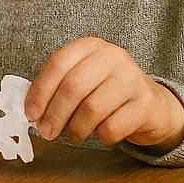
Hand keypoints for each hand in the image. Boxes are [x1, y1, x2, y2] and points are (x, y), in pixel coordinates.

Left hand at [25, 37, 183, 152]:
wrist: (152, 104)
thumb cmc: (107, 91)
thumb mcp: (83, 78)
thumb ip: (58, 87)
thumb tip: (32, 110)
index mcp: (89, 46)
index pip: (58, 64)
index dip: (40, 90)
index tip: (30, 113)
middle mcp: (112, 57)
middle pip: (74, 86)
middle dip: (55, 113)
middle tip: (46, 132)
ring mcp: (132, 78)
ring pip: (93, 108)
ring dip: (76, 128)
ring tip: (74, 134)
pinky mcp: (146, 103)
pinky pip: (113, 126)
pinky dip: (100, 136)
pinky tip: (100, 134)